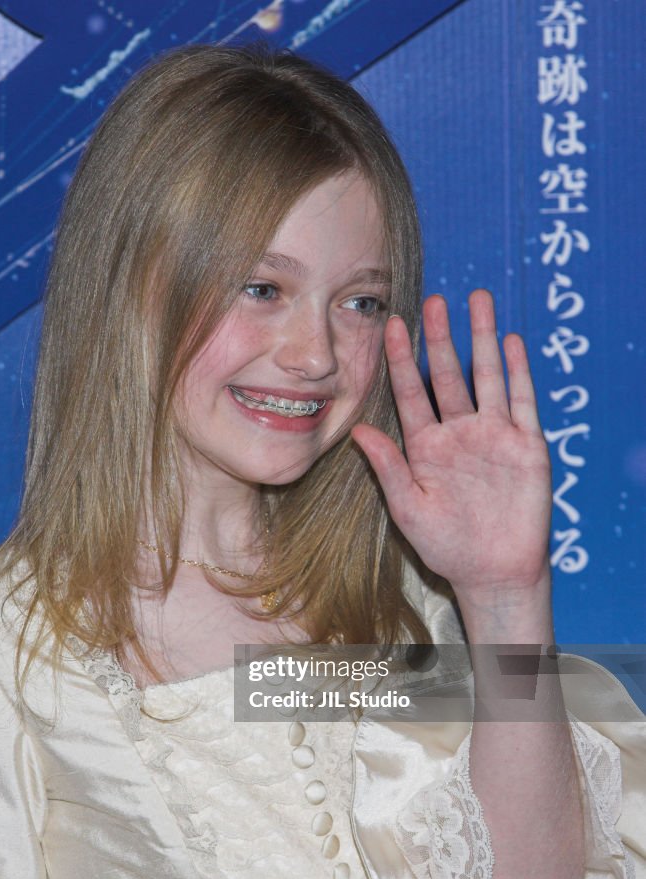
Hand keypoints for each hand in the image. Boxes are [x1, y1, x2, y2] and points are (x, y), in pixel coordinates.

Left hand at [352, 290, 551, 599]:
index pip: (411, 392)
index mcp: (426, 446)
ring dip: (483, 339)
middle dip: (442, 337)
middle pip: (450, 375)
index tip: (392, 324)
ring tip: (478, 301)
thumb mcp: (409, 508)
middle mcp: (459, 433)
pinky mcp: (526, 445)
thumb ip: (388, 468)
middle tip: (435, 299)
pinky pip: (522, 401)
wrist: (494, 573)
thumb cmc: (446, 545)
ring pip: (487, 377)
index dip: (402, 359)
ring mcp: (494, 435)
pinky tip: (512, 342)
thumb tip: (357, 429)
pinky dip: (518, 372)